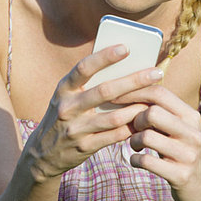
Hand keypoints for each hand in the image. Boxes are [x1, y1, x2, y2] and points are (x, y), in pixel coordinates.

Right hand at [22, 45, 162, 180]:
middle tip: (156, 73)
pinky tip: (144, 120)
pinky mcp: (84, 147)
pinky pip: (114, 136)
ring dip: (137, 108)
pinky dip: (131, 127)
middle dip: (134, 81)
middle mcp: (67, 107)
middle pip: (105, 91)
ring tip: (155, 100)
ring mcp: (75, 128)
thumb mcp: (67, 96)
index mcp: (63, 88)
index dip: (104, 57)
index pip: (84, 68)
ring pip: (114, 116)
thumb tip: (122, 65)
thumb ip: (87, 83)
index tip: (126, 48)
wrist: (43, 153)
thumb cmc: (64, 115)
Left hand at [125, 84, 200, 200]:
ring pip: (147, 136)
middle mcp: (192, 132)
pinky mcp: (180, 175)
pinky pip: (146, 161)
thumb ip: (160, 109)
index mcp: (190, 116)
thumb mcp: (177, 127)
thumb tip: (126, 89)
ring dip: (133, 141)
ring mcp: (188, 154)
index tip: (116, 97)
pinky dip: (134, 159)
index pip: (159, 93)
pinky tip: (136, 160)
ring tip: (135, 145)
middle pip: (152, 113)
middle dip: (135, 120)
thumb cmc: (179, 149)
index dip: (134, 92)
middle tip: (134, 129)